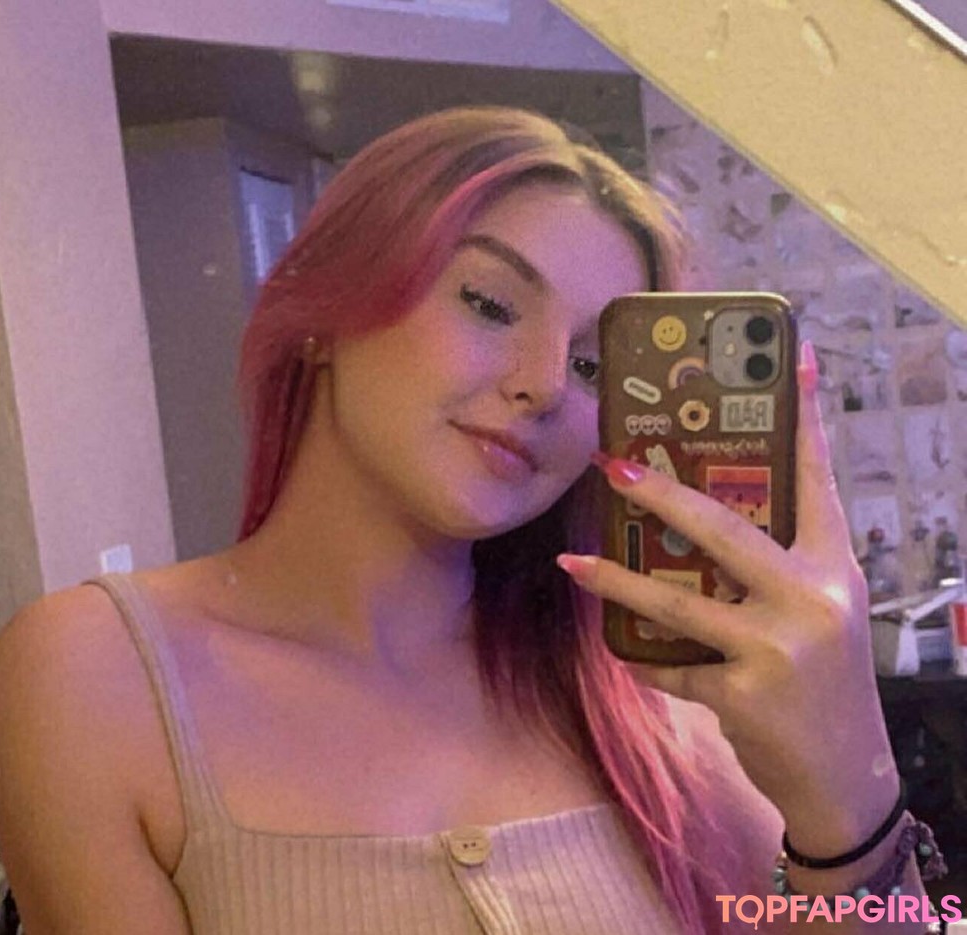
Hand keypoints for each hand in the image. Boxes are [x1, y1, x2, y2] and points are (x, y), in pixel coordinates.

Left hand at [558, 341, 899, 853]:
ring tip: (569, 562)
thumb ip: (772, 568)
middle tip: (612, 463)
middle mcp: (814, 599)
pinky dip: (643, 659)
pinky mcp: (744, 695)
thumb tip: (694, 520)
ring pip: (678, 600)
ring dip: (615, 580)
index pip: (816, 480)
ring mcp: (779, 648)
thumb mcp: (816, 611)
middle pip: (725, 528)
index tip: (789, 356)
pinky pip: (671, 665)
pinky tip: (620, 650)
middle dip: (660, 494)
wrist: (845, 776)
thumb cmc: (823, 681)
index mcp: (833, 567)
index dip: (803, 418)